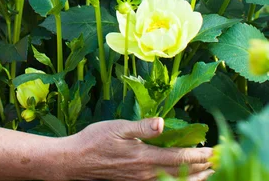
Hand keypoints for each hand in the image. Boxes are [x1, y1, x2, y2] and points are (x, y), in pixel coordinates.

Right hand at [67, 118, 212, 180]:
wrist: (76, 160)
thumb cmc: (94, 140)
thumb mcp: (117, 127)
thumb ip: (141, 126)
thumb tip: (161, 122)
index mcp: (144, 157)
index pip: (180, 158)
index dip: (200, 155)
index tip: (215, 150)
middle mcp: (147, 172)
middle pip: (183, 174)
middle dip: (204, 169)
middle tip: (221, 163)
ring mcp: (142, 180)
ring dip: (195, 178)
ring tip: (209, 173)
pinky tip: (182, 178)